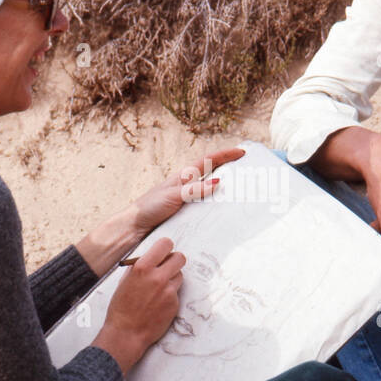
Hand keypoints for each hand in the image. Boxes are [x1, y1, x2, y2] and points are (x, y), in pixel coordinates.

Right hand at [93, 237, 185, 370]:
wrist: (126, 333)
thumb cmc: (121, 307)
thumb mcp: (125, 280)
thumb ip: (140, 266)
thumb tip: (154, 256)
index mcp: (142, 267)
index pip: (165, 244)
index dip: (166, 247)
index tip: (164, 252)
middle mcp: (158, 277)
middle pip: (180, 257)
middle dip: (174, 260)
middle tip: (167, 267)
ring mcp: (168, 291)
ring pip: (180, 275)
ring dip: (172, 278)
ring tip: (159, 288)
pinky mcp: (175, 303)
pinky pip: (177, 291)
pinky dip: (170, 294)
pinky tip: (158, 303)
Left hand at [126, 146, 244, 235]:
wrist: (133, 227)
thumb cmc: (148, 208)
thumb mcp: (173, 196)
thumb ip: (194, 190)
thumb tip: (218, 182)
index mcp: (184, 177)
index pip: (208, 161)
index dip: (225, 155)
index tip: (241, 152)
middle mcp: (187, 187)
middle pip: (212, 175)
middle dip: (229, 171)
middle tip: (247, 172)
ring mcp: (187, 201)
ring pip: (211, 193)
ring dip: (225, 192)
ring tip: (242, 194)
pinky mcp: (185, 215)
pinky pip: (205, 209)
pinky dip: (216, 209)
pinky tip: (224, 216)